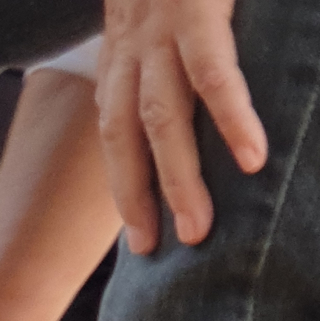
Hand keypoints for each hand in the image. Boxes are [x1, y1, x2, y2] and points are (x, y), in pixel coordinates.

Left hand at [98, 0, 266, 252]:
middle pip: (127, 137)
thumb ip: (178, 47)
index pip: (114, 127)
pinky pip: (213, 73)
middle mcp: (133, 44)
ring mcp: (162, 27)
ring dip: (178, 180)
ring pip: (162, 120)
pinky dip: (230, 118)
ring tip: (199, 230)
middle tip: (154, 252)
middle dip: (138, 198)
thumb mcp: (164, 4)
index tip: (139, 233)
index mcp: (124, 46)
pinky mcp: (197, 8)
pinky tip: (250, 159)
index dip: (123, 182)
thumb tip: (196, 94)